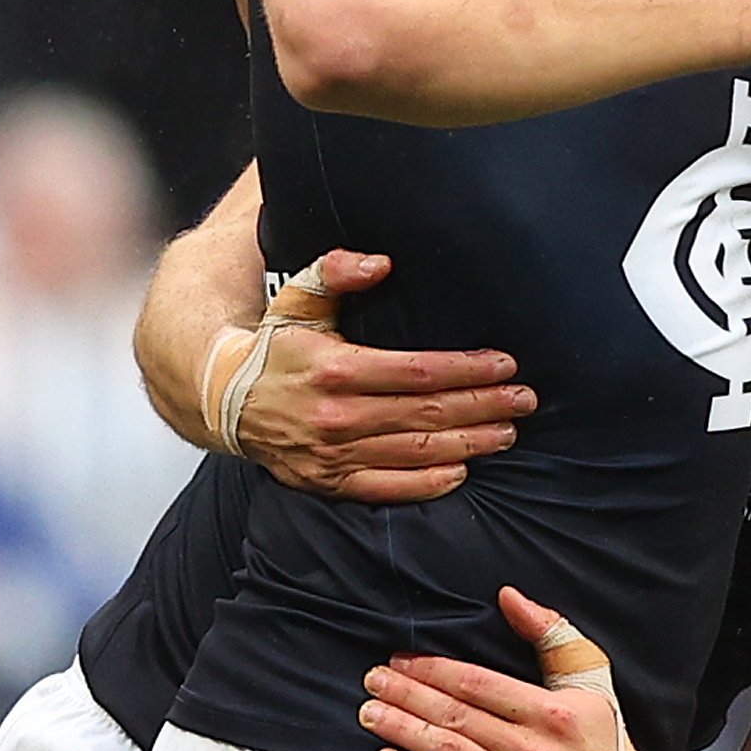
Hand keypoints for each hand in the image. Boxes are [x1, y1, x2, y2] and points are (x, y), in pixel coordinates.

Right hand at [224, 250, 535, 501]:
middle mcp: (337, 416)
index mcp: (336, 369)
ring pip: (416, 452)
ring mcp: (333, 455)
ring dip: (469, 444)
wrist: (225, 400)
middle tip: (524, 400)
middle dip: (484, 406)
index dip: (467, 370)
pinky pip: (387, 488)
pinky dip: (427, 484)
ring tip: (508, 433)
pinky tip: (461, 472)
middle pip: (427, 414)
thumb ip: (336, 271)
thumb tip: (380, 262)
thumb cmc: (276, 346)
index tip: (505, 365)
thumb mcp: (298, 298)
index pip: (418, 372)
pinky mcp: (328, 482)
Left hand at [363, 588, 636, 750]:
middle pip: (455, 717)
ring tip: (370, 714)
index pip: (478, 684)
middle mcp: (532, 750)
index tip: (401, 660)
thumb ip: (551, 634)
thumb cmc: (604, 742)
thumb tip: (510, 597)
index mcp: (551, 712)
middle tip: (372, 681)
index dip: (433, 670)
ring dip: (403, 732)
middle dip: (407, 696)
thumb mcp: (591, 678)